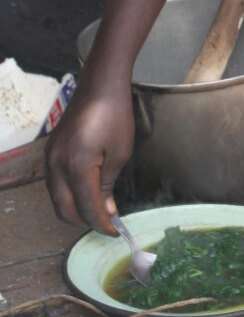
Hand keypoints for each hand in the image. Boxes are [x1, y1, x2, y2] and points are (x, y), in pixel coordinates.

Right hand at [45, 84, 134, 235]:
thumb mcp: (120, 152)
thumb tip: (106, 210)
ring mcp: (50, 158)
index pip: (87, 207)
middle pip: (65, 210)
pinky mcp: (50, 152)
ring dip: (75, 210)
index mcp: (77, 166)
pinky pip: (55, 184)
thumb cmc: (115, 114)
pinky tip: (85, 192)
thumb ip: (109, 185)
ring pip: (57, 198)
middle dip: (85, 222)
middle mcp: (57, 165)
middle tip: (106, 224)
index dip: (102, 223)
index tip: (115, 231)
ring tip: (98, 210)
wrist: (100, 84)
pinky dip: (68, 194)